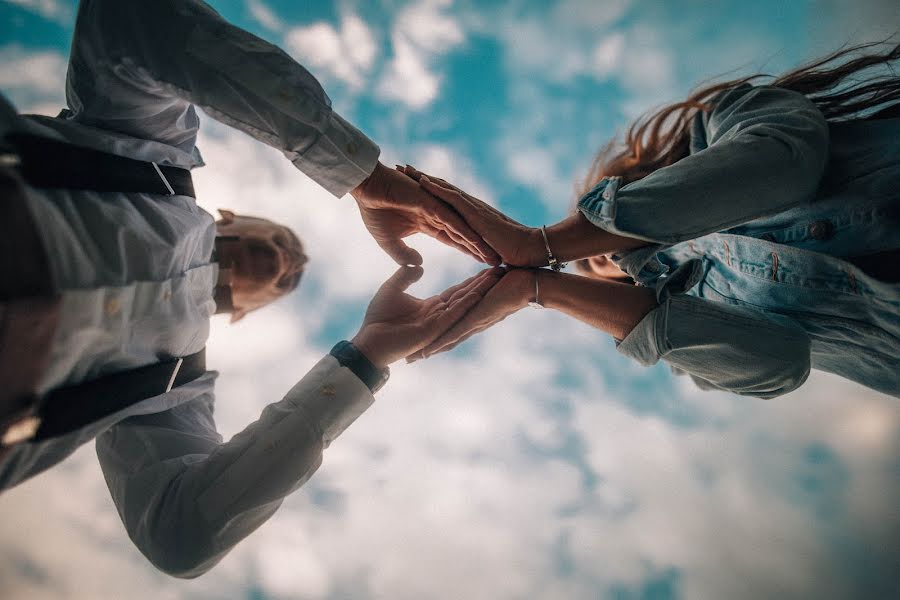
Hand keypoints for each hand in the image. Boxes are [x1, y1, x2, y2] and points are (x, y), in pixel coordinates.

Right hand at [351, 162, 499, 265]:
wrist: (365, 187)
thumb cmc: (374, 209)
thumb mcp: (388, 241)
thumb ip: (403, 254)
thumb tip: (418, 265)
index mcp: (428, 222)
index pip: (454, 240)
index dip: (468, 252)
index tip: (482, 264)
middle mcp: (437, 214)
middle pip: (464, 236)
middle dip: (480, 251)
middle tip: (498, 265)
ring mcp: (436, 208)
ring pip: (462, 230)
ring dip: (478, 245)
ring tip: (494, 259)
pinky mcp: (431, 204)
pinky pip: (451, 221)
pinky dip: (464, 233)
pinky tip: (477, 245)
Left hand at [352, 265, 503, 367]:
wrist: (368, 341)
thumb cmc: (378, 318)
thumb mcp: (392, 288)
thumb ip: (405, 276)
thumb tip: (419, 266)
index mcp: (432, 308)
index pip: (456, 292)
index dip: (471, 281)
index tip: (487, 268)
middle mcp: (439, 317)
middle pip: (465, 297)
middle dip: (482, 284)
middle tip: (501, 270)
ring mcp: (438, 324)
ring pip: (463, 304)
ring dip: (479, 291)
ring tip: (495, 278)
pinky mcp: (433, 330)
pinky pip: (452, 315)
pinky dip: (464, 304)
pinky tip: (476, 293)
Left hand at [398, 165, 545, 266]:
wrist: (529, 249)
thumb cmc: (510, 254)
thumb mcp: (482, 250)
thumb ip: (472, 247)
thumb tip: (471, 255)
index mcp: (468, 217)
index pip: (442, 201)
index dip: (425, 192)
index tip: (406, 184)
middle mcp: (468, 208)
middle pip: (440, 190)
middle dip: (420, 179)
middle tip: (401, 168)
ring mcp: (472, 208)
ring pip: (443, 189)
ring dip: (423, 178)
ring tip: (405, 168)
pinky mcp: (475, 213)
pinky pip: (452, 198)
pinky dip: (437, 189)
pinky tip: (422, 181)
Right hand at [407, 267, 536, 360]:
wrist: (533, 282)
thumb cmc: (515, 278)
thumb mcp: (489, 281)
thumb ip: (479, 282)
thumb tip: (478, 277)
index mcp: (474, 313)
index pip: (449, 325)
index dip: (434, 333)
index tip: (418, 341)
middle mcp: (473, 321)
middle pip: (446, 338)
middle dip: (428, 347)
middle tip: (409, 359)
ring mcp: (475, 322)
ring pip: (448, 339)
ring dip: (430, 349)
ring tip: (412, 359)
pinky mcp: (478, 319)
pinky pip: (457, 332)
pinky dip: (442, 342)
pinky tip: (428, 350)